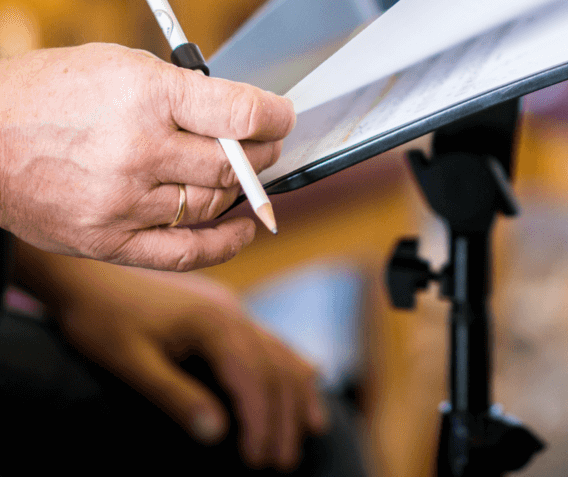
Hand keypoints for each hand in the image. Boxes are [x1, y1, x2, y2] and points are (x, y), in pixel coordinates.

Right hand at [0, 43, 294, 269]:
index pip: (240, 114)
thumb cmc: (52, 91)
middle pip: (232, 164)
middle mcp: (137, 149)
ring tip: (243, 175)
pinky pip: (182, 252)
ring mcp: (121, 199)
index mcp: (146, 95)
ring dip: (239, 190)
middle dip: (262, 155)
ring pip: (211, 204)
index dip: (275, 118)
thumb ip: (184, 91)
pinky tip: (244, 230)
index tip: (283, 118)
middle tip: (266, 146)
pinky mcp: (105, 239)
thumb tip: (243, 117)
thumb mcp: (122, 64)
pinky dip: (223, 244)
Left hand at [16, 243, 329, 469]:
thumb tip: (216, 434)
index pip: (253, 379)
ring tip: (314, 429)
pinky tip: (311, 374)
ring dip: (298, 393)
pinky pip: (271, 340)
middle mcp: (232, 314)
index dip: (261, 422)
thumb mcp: (131, 362)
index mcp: (214, 324)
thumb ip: (175, 395)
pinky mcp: (224, 311)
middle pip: (275, 369)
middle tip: (284, 463)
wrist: (88, 274)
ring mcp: (232, 310)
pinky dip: (293, 363)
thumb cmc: (102, 319)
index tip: (260, 461)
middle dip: (285, 417)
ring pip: (280, 352)